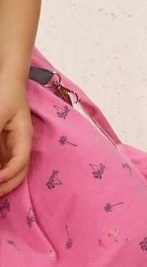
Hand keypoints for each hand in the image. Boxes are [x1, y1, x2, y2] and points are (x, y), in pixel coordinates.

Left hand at [0, 80, 30, 197]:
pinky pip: (3, 162)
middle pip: (19, 172)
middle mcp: (20, 145)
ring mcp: (12, 145)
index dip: (7, 176)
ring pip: (11, 170)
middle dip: (6, 186)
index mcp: (24, 137)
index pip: (20, 163)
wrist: (6, 81)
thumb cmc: (5, 95)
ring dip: (2, 182)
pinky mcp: (3, 144)